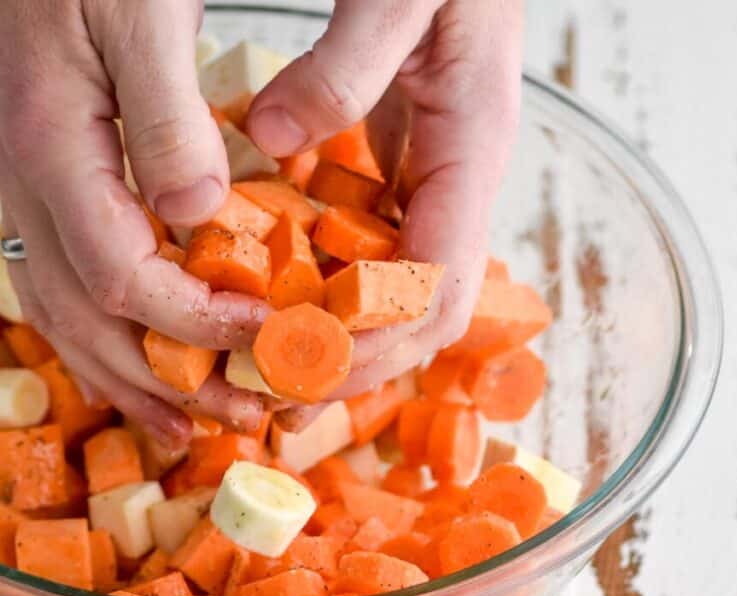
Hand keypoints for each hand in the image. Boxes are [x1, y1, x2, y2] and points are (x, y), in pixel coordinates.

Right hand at [0, 1, 268, 446]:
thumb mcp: (142, 14)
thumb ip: (168, 120)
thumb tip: (197, 217)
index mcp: (48, 148)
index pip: (121, 276)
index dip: (195, 322)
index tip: (268, 338)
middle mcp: (25, 182)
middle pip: (85, 317)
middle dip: (163, 375)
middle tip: (233, 418)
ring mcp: (28, 186)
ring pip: (66, 312)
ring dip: (130, 374)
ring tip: (185, 422)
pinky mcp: (47, 180)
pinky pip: (67, 280)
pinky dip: (110, 334)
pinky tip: (144, 358)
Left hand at [246, 0, 522, 427]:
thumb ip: (347, 64)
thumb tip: (272, 139)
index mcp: (470, 150)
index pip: (437, 284)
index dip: (377, 341)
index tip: (303, 366)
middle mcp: (454, 180)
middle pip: (421, 310)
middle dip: (354, 361)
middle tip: (273, 390)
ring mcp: (428, 179)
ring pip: (394, 290)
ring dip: (337, 339)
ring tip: (265, 367)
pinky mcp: (398, 168)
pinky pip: (368, 249)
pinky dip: (325, 287)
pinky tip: (274, 297)